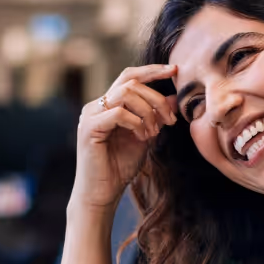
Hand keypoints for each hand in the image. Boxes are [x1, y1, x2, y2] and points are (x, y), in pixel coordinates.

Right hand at [72, 65, 177, 211]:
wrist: (102, 193)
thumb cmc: (120, 167)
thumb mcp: (145, 137)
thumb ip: (156, 117)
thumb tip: (173, 97)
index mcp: (107, 105)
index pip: (129, 77)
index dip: (151, 70)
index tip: (174, 70)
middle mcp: (96, 105)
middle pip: (130, 82)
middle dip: (156, 98)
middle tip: (170, 119)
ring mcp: (90, 115)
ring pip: (125, 93)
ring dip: (147, 111)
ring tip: (154, 133)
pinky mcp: (89, 128)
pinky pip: (118, 113)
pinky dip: (136, 122)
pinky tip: (142, 137)